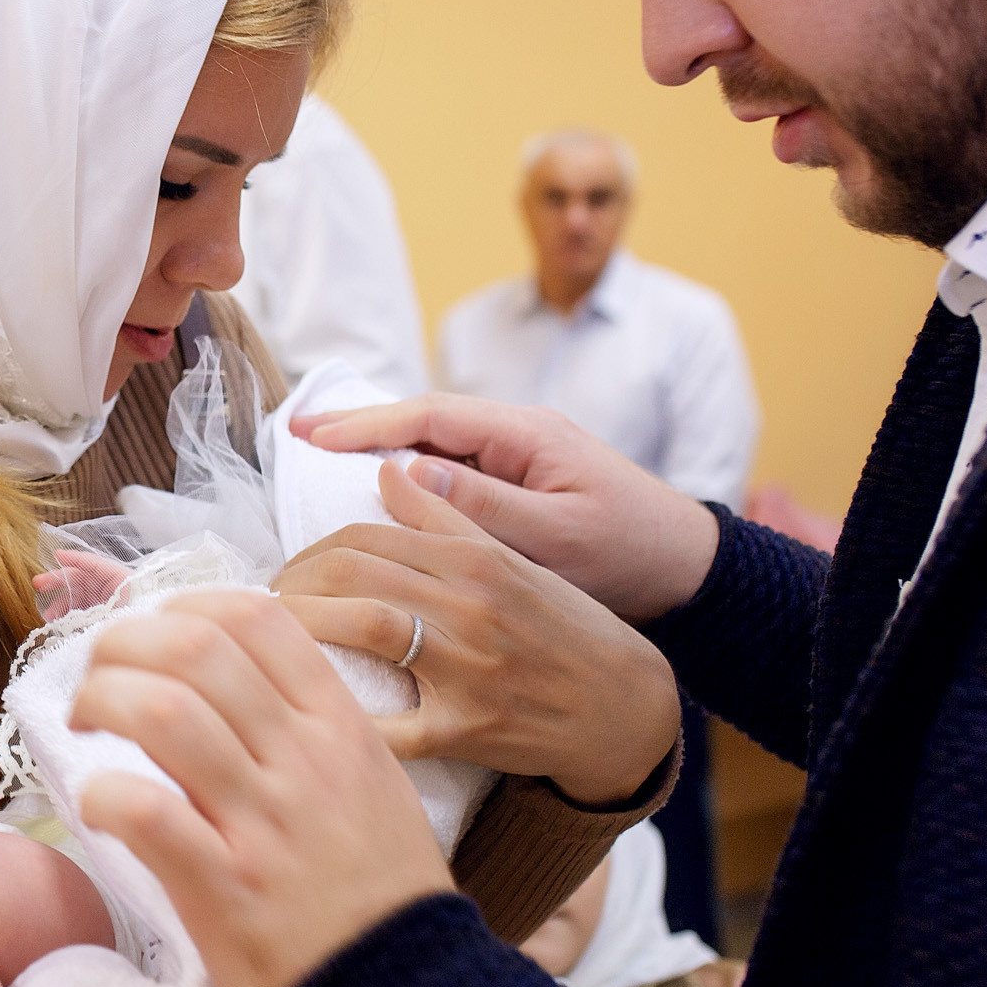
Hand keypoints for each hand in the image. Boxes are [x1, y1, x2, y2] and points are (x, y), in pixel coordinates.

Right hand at [33, 550, 130, 621]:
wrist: (151, 642)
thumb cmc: (139, 620)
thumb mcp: (117, 610)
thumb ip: (93, 605)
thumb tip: (73, 600)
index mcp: (119, 579)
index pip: (92, 563)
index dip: (73, 558)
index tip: (56, 556)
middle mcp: (110, 588)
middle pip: (79, 578)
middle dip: (57, 581)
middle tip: (38, 585)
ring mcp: (104, 602)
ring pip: (76, 596)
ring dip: (60, 604)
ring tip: (49, 617)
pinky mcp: (100, 616)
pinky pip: (79, 611)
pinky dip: (67, 615)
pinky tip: (58, 624)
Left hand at [70, 588, 453, 986]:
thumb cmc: (378, 894)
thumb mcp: (368, 783)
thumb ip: (305, 727)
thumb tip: (224, 678)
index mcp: (339, 727)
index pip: (257, 617)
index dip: (184, 608)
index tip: (153, 636)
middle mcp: (303, 760)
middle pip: (195, 646)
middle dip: (122, 644)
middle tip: (99, 678)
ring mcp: (264, 823)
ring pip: (162, 711)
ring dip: (102, 701)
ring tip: (86, 725)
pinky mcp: (225, 888)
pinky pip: (146, 812)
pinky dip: (104, 794)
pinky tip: (98, 804)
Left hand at [272, 459, 679, 806]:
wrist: (628, 705)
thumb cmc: (565, 629)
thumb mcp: (514, 561)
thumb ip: (447, 515)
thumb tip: (388, 469)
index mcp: (474, 559)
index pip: (364, 537)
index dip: (307, 553)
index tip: (281, 575)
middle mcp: (469, 604)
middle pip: (350, 573)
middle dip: (289, 586)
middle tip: (260, 609)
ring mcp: (469, 667)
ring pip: (362, 627)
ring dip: (299, 630)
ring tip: (267, 644)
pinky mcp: (471, 729)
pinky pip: (395, 730)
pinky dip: (346, 723)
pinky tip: (301, 719)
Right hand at [292, 395, 718, 621]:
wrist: (690, 570)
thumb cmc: (631, 556)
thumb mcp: (557, 537)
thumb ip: (484, 504)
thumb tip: (407, 471)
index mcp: (527, 435)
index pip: (430, 416)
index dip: (365, 423)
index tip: (311, 434)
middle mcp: (518, 435)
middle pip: (424, 419)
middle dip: (359, 425)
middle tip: (296, 435)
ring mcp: (519, 457)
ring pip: (435, 442)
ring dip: (379, 446)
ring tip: (320, 454)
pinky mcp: (521, 483)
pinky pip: (453, 468)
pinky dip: (408, 471)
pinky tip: (376, 486)